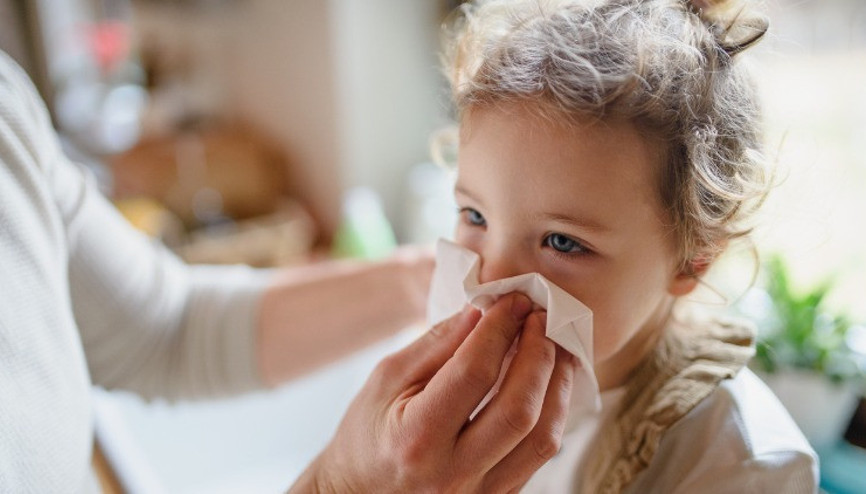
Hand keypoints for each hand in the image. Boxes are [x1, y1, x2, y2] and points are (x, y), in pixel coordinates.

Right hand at [289, 293, 577, 492]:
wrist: (362, 493)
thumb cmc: (367, 433)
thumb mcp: (387, 379)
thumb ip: (436, 345)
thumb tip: (482, 312)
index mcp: (417, 439)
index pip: (474, 374)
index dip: (500, 329)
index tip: (514, 301)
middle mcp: (453, 473)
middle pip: (519, 409)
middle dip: (539, 354)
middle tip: (541, 318)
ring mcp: (481, 493)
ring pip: (542, 438)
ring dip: (557, 383)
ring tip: (555, 345)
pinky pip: (540, 454)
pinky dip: (551, 410)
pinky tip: (548, 381)